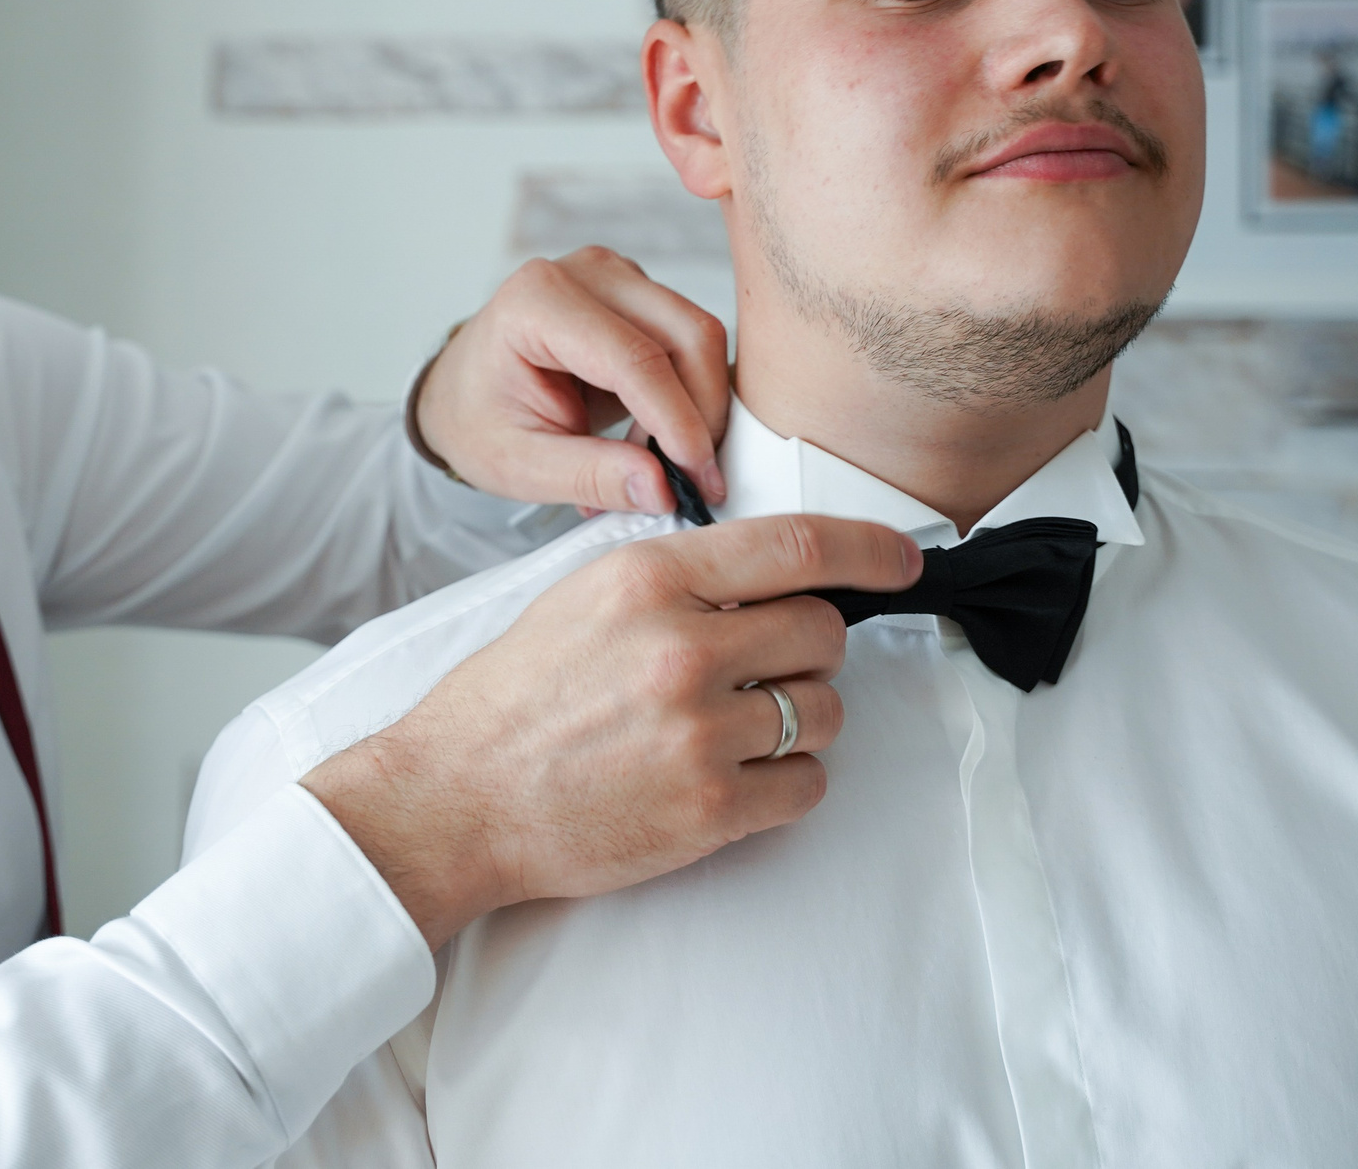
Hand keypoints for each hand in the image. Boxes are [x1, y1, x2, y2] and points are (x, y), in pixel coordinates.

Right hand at [302, 513, 920, 947]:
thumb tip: (770, 575)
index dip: (868, 549)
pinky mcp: (710, 808)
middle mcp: (682, 647)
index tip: (903, 560)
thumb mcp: (581, 597)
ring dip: (798, 718)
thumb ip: (677, 579)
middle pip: (822, 631)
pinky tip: (732, 777)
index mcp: (647, 579)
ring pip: (824, 710)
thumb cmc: (512, 699)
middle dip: (806, 649)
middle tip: (759, 670)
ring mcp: (699, 732)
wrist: (454, 798)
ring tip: (733, 729)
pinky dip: (787, 783)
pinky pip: (808, 784)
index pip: (795, 547)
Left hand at [411, 247, 730, 516]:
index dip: (677, 421)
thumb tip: (662, 489)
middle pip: (685, 335)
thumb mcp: (521, 465)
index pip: (635, 359)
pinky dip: (690, 395)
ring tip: (663, 462)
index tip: (699, 478)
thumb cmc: (478, 420)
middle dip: (703, 414)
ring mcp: (617, 278)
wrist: (460, 394)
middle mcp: (585, 274)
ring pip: (698, 337)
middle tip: (696, 481)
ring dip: (699, 406)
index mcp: (538, 302)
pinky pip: (691, 342)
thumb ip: (591, 476)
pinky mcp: (639, 295)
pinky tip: (658, 438)